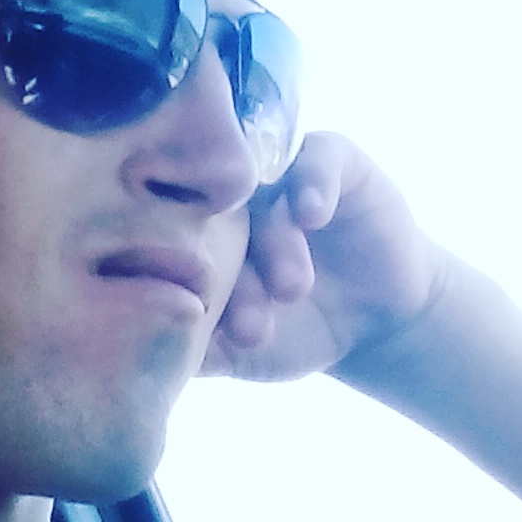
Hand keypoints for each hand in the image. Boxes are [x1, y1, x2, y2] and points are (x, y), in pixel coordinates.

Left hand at [203, 132, 449, 381]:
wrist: (380, 322)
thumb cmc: (301, 334)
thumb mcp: (243, 354)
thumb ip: (197, 352)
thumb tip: (142, 364)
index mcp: (202, 240)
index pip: (179, 248)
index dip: (189, 291)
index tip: (206, 333)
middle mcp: (236, 204)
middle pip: (217, 220)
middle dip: (232, 273)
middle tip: (252, 324)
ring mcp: (282, 179)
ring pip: (265, 194)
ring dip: (277, 243)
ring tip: (292, 288)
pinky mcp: (334, 162)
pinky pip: (318, 158)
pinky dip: (314, 183)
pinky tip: (314, 216)